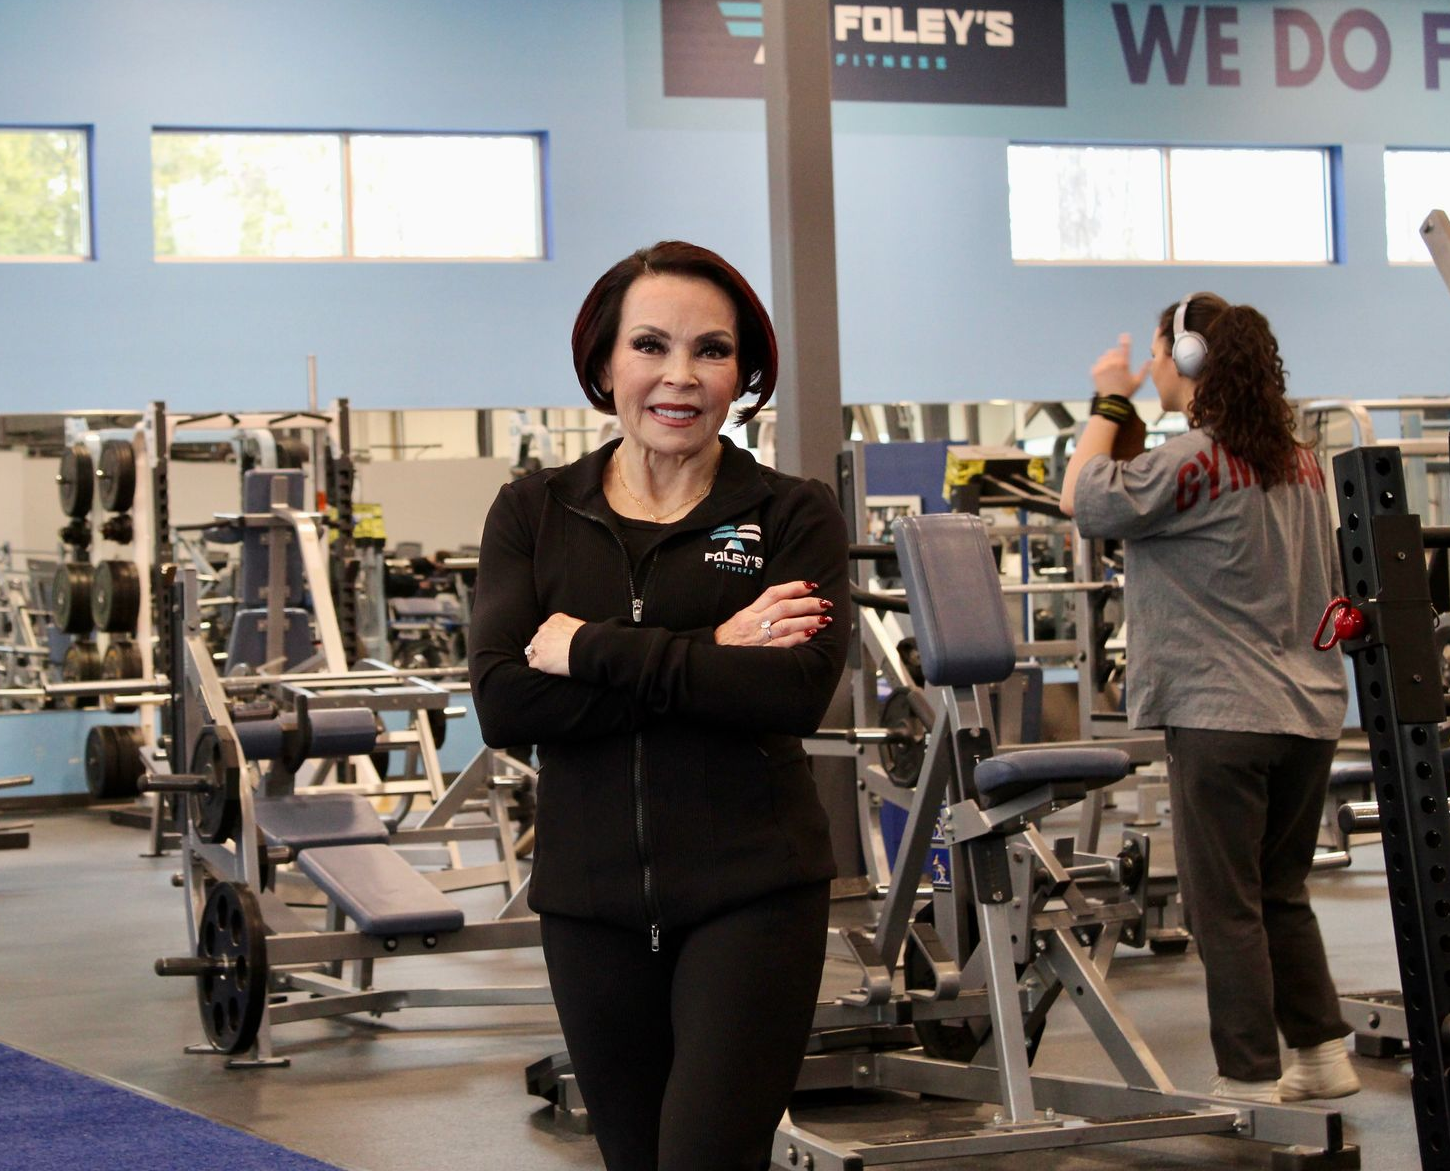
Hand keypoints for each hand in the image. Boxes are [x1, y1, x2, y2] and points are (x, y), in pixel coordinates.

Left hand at [524, 613, 583, 675]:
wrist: (589, 648)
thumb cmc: (589, 638)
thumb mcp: (578, 624)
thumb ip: (568, 627)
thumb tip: (569, 635)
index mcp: (555, 620)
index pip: (545, 628)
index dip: (550, 638)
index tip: (556, 644)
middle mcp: (545, 630)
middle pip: (537, 638)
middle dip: (543, 646)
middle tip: (553, 654)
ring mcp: (541, 645)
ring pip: (532, 650)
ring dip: (539, 655)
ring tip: (549, 662)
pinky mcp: (541, 660)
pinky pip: (533, 663)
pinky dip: (538, 666)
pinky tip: (547, 668)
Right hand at [714, 581, 832, 648]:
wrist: (712, 662)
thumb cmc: (726, 642)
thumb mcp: (738, 621)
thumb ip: (757, 612)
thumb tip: (781, 604)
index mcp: (748, 612)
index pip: (773, 593)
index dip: (794, 587)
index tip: (810, 585)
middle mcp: (753, 622)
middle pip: (784, 607)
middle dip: (807, 604)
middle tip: (824, 603)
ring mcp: (758, 638)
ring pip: (787, 624)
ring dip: (808, 620)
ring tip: (824, 619)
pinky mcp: (761, 654)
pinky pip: (783, 643)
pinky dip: (798, 637)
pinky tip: (811, 634)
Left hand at [1091, 334, 1150, 399]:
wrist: (1111, 401)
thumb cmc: (1127, 392)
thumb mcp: (1138, 381)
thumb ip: (1144, 370)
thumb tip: (1150, 361)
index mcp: (1123, 363)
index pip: (1125, 347)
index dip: (1125, 340)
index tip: (1125, 335)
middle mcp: (1112, 362)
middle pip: (1113, 351)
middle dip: (1116, 355)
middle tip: (1118, 365)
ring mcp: (1102, 366)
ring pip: (1104, 357)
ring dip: (1108, 360)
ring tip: (1111, 371)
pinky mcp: (1095, 371)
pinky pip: (1097, 364)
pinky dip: (1101, 367)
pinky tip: (1105, 374)